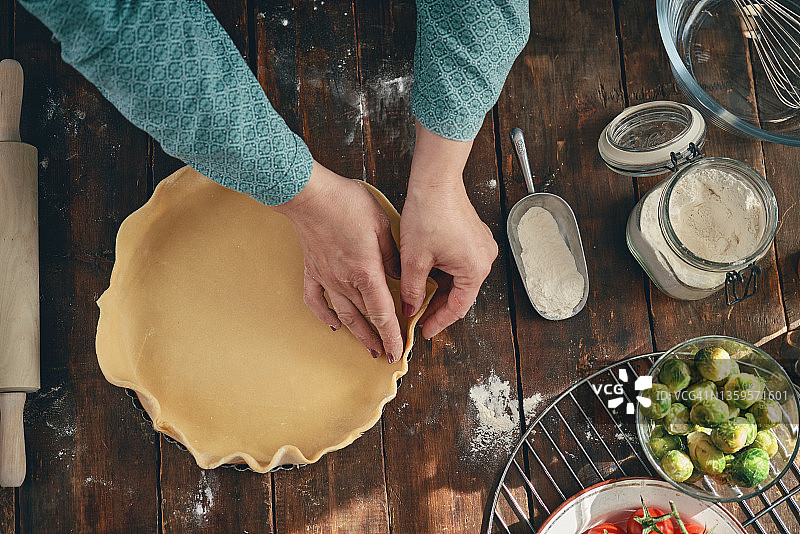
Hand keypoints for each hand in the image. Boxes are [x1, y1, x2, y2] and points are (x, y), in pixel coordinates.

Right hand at [273, 162, 403, 361]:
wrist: (309, 195)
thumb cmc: (346, 203)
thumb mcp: (382, 225)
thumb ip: (392, 255)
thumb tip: (399, 276)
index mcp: (365, 271)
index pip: (383, 312)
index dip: (392, 335)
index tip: (399, 351)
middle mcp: (344, 281)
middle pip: (365, 317)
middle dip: (379, 338)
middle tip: (389, 353)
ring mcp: (326, 277)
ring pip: (344, 314)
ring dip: (357, 333)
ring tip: (368, 346)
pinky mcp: (312, 270)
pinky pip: (316, 300)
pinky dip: (324, 315)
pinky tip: (332, 324)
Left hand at [399, 122, 497, 338]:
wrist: (435, 180)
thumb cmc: (428, 215)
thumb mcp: (414, 259)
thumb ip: (411, 290)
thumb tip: (409, 309)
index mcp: (475, 269)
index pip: (457, 308)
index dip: (438, 322)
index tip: (423, 331)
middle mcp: (484, 259)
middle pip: (460, 294)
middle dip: (437, 306)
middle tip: (416, 317)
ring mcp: (482, 247)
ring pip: (458, 279)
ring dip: (439, 290)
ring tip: (416, 298)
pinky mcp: (474, 237)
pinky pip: (459, 264)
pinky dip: (443, 274)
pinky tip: (426, 277)